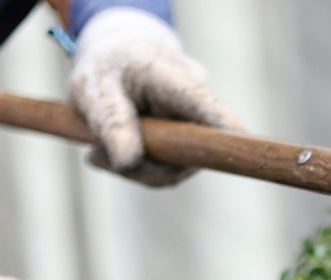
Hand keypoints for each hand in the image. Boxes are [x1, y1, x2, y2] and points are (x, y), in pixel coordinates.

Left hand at [69, 7, 240, 185]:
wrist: (118, 60)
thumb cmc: (106, 69)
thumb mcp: (93, 88)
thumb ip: (109, 121)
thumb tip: (128, 162)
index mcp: (171, 75)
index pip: (202, 103)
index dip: (220, 125)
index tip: (237, 140)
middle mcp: (196, 100)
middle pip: (190, 150)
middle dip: (145, 165)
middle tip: (97, 155)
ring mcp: (197, 124)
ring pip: (178, 166)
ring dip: (137, 168)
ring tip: (98, 150)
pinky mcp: (190, 143)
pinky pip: (169, 168)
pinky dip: (140, 167)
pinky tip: (110, 152)